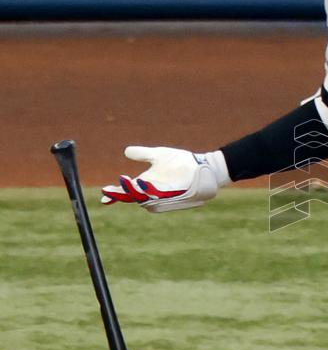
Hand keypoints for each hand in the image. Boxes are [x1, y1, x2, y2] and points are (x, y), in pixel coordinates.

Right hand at [101, 146, 228, 212]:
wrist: (202, 166)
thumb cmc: (180, 162)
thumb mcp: (158, 155)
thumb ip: (142, 154)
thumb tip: (126, 151)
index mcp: (146, 184)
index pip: (127, 192)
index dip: (115, 194)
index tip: (104, 195)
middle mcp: (153, 193)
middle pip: (134, 197)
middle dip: (124, 194)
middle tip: (114, 188)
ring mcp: (164, 196)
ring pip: (146, 198)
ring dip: (137, 192)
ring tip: (129, 183)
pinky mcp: (175, 196)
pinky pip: (162, 196)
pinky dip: (153, 192)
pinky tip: (146, 185)